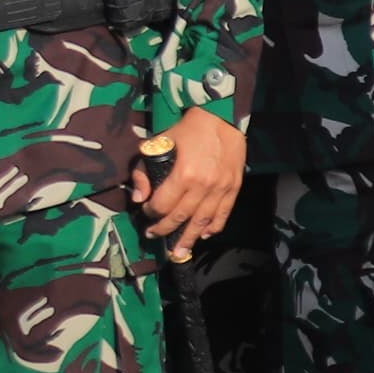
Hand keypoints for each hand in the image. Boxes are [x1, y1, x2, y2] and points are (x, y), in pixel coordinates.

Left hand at [133, 105, 247, 258]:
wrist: (222, 120)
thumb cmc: (187, 131)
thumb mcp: (157, 145)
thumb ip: (144, 172)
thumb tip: (140, 198)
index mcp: (183, 175)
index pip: (163, 205)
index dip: (151, 212)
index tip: (146, 211)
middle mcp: (203, 186)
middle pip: (180, 217)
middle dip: (164, 229)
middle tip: (153, 235)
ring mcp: (220, 189)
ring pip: (202, 221)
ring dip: (188, 238)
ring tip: (178, 252)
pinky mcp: (233, 188)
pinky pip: (223, 214)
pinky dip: (213, 227)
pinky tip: (203, 235)